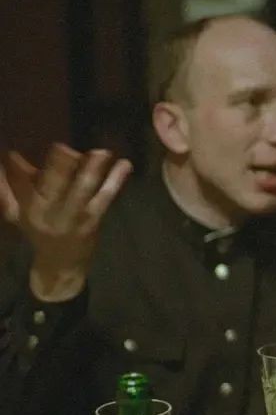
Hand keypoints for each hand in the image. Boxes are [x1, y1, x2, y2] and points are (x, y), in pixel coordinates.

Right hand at [2, 144, 131, 300]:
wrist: (60, 266)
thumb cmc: (41, 232)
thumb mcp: (22, 211)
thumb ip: (16, 184)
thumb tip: (10, 157)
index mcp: (29, 209)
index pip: (21, 186)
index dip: (19, 170)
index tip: (13, 153)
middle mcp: (48, 213)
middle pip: (53, 186)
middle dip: (59, 167)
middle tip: (66, 148)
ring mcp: (72, 217)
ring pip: (82, 189)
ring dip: (93, 169)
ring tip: (102, 152)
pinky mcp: (92, 221)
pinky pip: (105, 197)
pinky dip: (115, 180)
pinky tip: (125, 165)